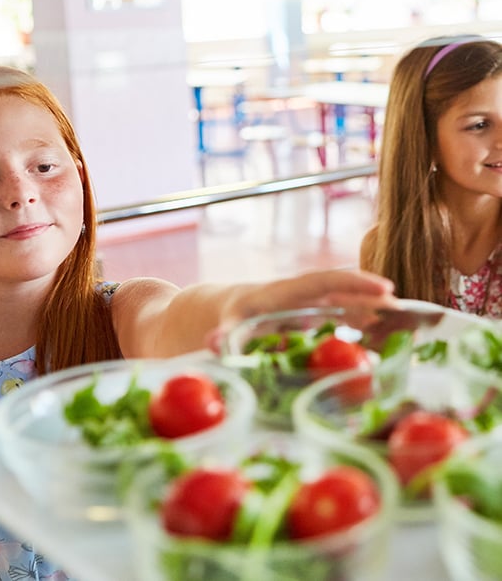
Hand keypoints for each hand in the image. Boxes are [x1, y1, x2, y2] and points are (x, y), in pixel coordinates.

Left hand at [207, 268, 396, 352]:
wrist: (224, 311)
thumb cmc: (229, 316)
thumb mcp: (225, 323)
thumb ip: (224, 334)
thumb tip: (216, 343)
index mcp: (286, 292)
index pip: (323, 281)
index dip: (354, 284)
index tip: (385, 290)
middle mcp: (304, 297)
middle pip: (346, 291)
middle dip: (376, 298)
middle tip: (411, 313)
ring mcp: (313, 308)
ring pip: (351, 306)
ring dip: (377, 315)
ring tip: (410, 330)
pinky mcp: (317, 322)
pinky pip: (346, 321)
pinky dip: (367, 330)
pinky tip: (388, 346)